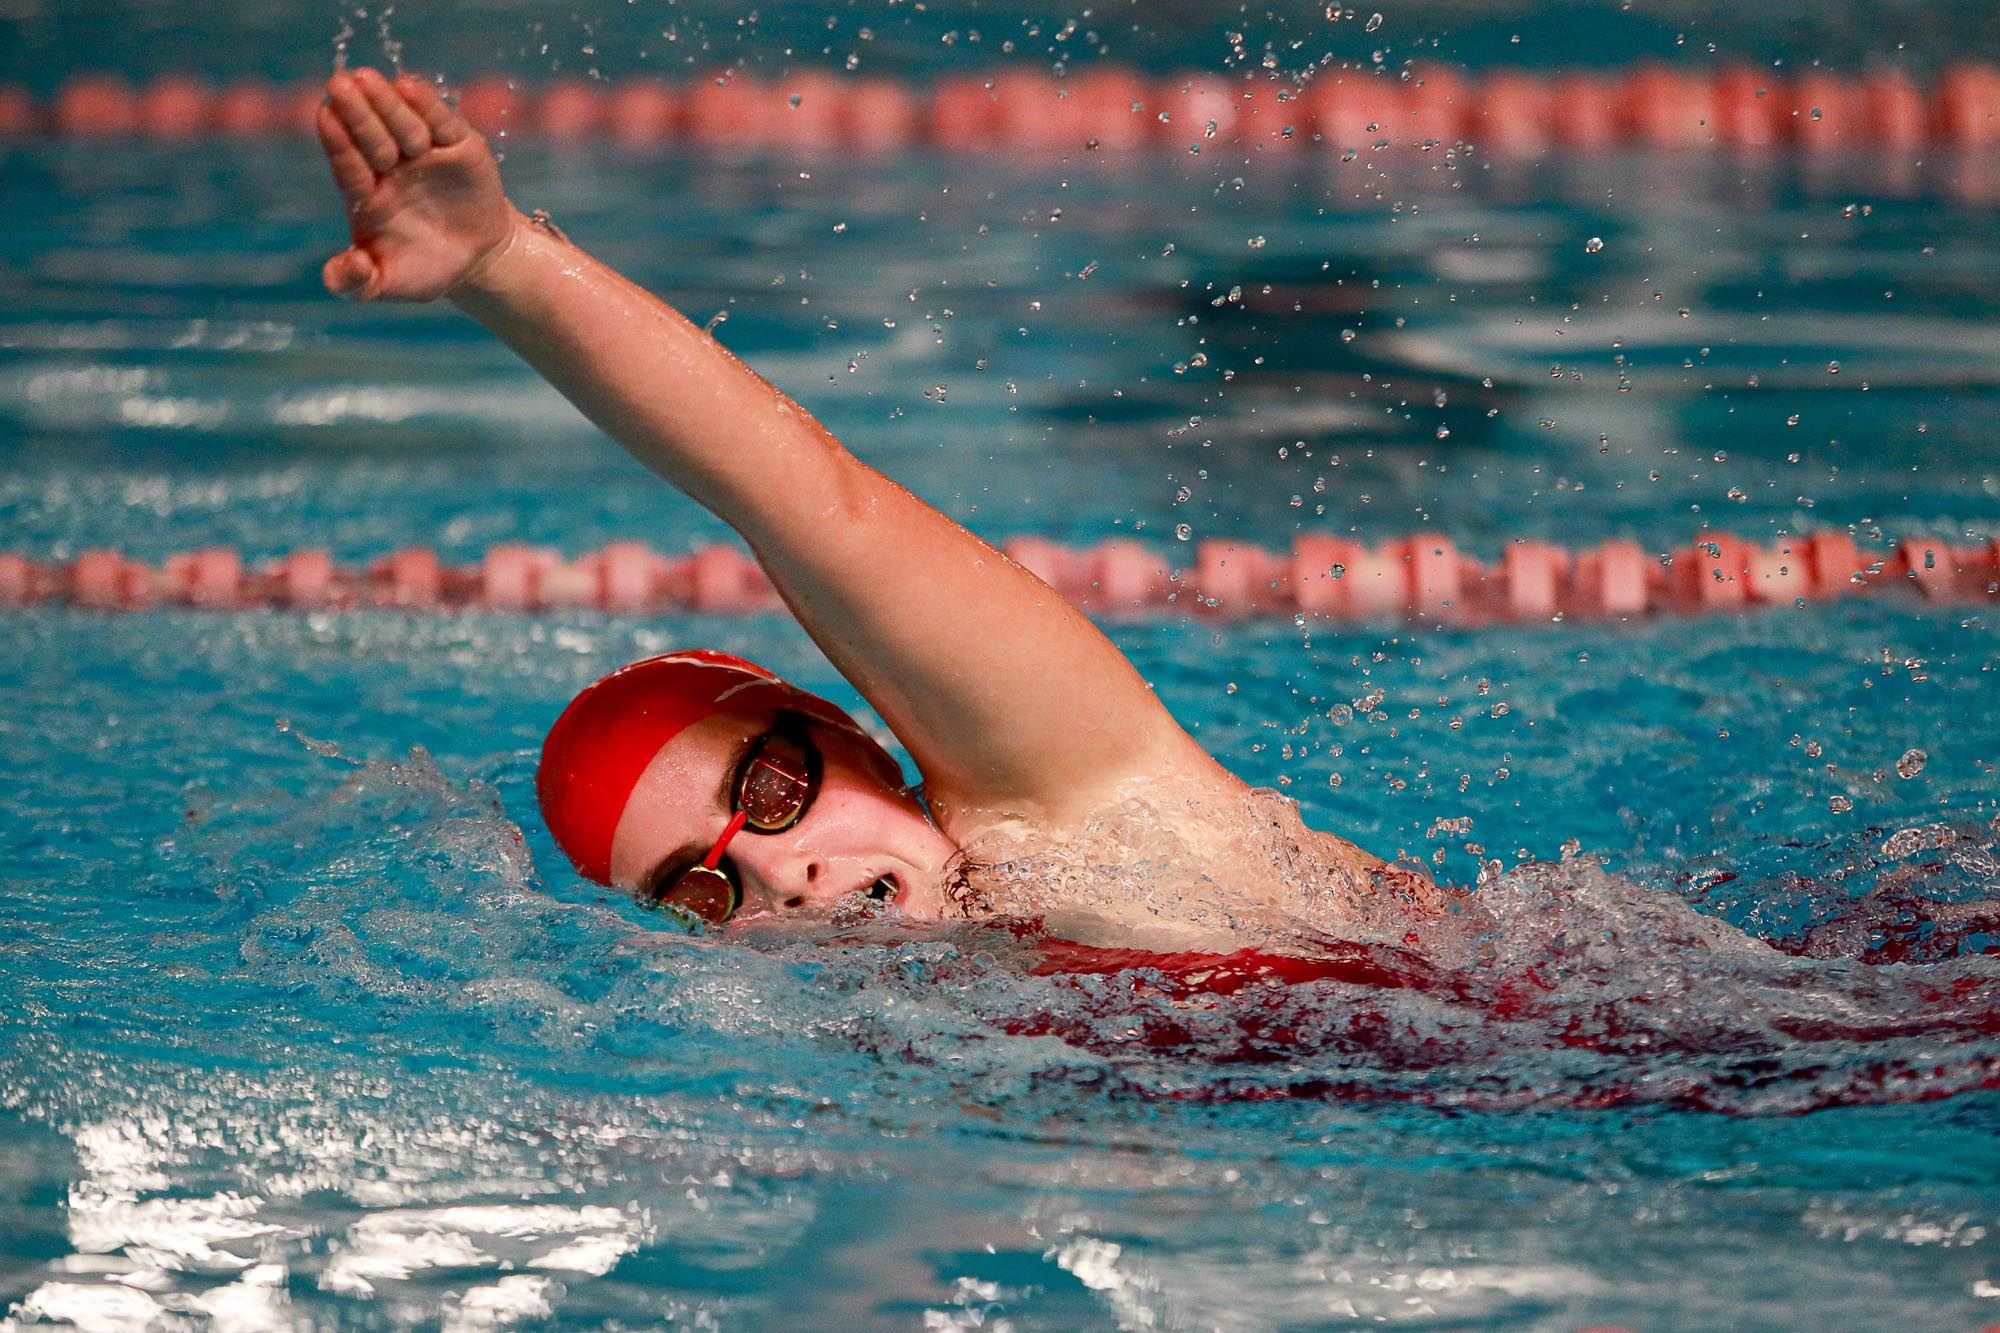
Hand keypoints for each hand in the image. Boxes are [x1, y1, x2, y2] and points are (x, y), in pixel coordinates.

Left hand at [316, 68, 517, 301]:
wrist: (478, 260)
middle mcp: (390, 169)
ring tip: (368, 79)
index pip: (348, 166)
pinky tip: (408, 86)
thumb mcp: (390, 285)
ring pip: (402, 124)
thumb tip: (342, 273)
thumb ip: (358, 283)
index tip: (325, 116)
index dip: (338, 143)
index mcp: (366, 197)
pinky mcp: (458, 145)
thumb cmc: (425, 269)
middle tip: (340, 84)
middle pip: (371, 137)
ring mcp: (423, 154)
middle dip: (357, 113)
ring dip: (385, 102)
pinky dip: (428, 105)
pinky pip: (441, 122)